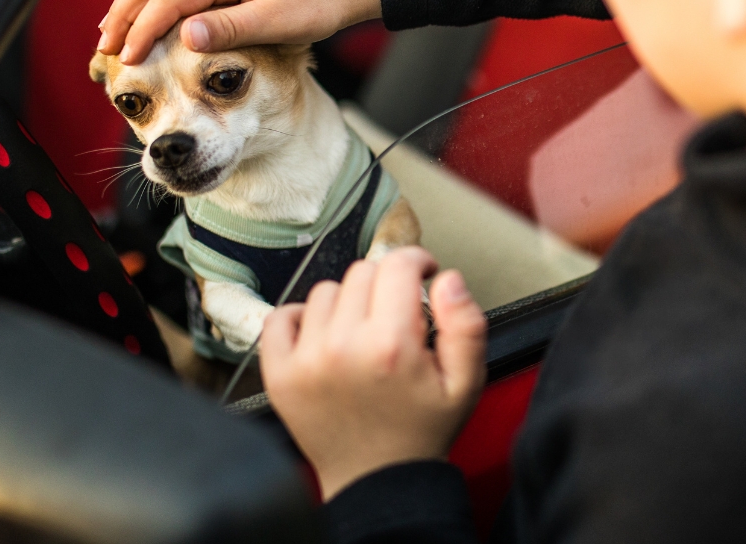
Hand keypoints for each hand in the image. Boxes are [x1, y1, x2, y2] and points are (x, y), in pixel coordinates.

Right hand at [97, 0, 381, 64]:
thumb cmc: (323, 0)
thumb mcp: (282, 22)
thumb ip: (233, 29)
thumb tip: (185, 39)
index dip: (143, 29)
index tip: (125, 60)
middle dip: (124, 13)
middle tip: (104, 49)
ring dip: (133, 2)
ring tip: (112, 34)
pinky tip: (146, 17)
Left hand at [259, 248, 486, 499]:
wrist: (377, 483)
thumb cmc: (419, 433)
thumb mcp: (465, 384)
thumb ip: (466, 326)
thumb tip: (448, 280)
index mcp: (391, 346)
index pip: (396, 265)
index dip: (416, 261)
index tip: (420, 274)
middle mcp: (343, 348)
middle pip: (361, 273)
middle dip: (385, 285)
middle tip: (395, 317)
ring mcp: (305, 360)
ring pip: (325, 291)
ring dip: (346, 304)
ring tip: (362, 335)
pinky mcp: (280, 374)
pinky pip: (281, 317)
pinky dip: (301, 319)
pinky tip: (324, 337)